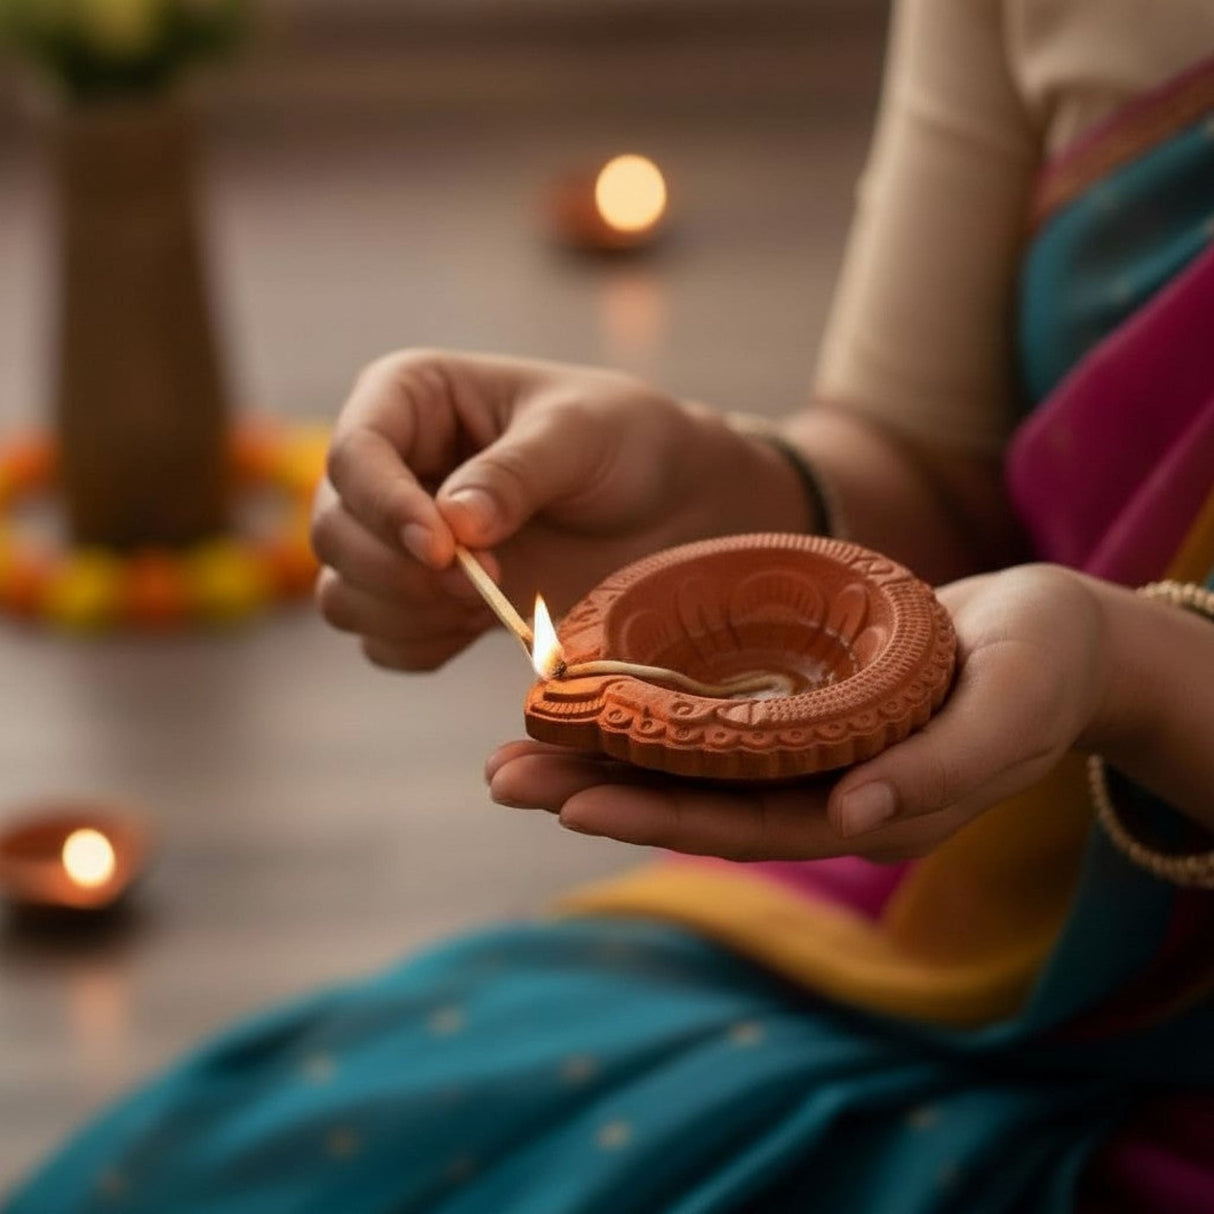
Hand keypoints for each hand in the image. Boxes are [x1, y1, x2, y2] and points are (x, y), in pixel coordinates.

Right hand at [312, 350, 804, 671]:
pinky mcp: (423, 598)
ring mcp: (399, 538)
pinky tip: (478, 626)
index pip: (353, 453)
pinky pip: (381, 640)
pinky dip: (420, 644)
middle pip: (333, 532)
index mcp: (410, 398)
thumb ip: (515, 473)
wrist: (667, 507)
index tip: (441, 550)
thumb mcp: (580, 436)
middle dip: (399, 571)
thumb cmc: (625, 442)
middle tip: (487, 582)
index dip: (382, 507)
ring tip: (487, 601)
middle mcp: (390, 468)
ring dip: (407, 613)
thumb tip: (451, 522)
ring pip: (343, 594)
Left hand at [486, 564, 1111, 861]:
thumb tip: (850, 819)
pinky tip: (592, 694)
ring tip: (517, 738)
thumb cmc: (1043, 667)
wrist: (1051, 634)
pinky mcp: (796, 708)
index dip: (657, 816)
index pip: (743, 823)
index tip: (571, 803)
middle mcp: (820, 790)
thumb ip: (939, 769)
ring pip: (687, 760)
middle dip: (595, 790)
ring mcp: (803, 751)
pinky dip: (649, 709)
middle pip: (691, 799)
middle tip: (499, 774)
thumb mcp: (1010, 708)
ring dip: (602, 751)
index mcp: (865, 807)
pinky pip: (710, 715)